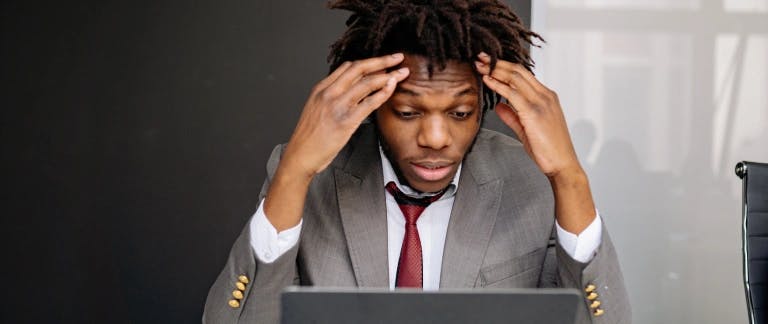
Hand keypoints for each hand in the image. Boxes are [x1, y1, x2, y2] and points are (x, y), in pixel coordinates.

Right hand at [264, 53, 409, 230]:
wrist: (300, 156)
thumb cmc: (309, 137)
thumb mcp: (316, 110)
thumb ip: (331, 98)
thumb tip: (351, 92)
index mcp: (321, 89)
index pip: (347, 67)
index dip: (368, 62)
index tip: (382, 62)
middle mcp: (329, 93)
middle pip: (359, 69)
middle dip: (382, 61)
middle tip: (398, 57)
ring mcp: (337, 106)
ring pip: (367, 82)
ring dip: (388, 75)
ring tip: (402, 72)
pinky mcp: (346, 121)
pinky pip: (370, 102)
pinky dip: (383, 93)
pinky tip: (392, 88)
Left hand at [474, 52, 579, 179]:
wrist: (562, 164)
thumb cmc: (548, 150)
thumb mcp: (526, 129)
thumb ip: (512, 116)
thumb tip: (499, 106)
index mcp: (547, 97)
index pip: (524, 74)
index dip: (505, 67)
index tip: (489, 63)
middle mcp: (545, 96)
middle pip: (519, 71)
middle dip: (498, 63)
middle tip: (481, 57)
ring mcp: (541, 102)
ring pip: (516, 78)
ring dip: (495, 69)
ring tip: (480, 64)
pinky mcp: (534, 112)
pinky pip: (513, 93)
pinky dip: (498, 85)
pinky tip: (487, 80)